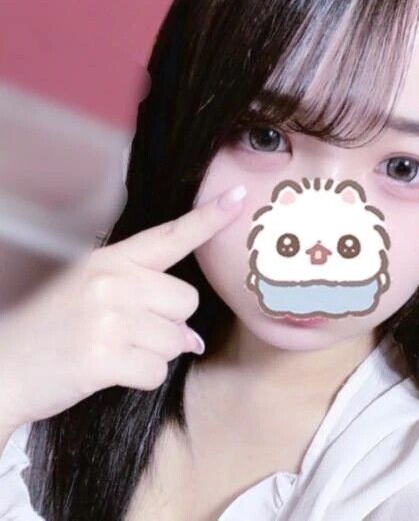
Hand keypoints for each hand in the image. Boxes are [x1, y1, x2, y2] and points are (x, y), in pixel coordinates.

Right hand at [0, 184, 246, 430]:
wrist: (3, 368)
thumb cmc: (52, 329)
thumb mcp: (89, 292)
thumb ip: (144, 299)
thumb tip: (192, 336)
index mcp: (108, 260)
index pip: (169, 235)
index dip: (208, 218)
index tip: (240, 197)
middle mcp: (111, 282)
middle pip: (187, 301)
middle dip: (170, 322)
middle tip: (132, 331)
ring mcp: (107, 319)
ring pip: (176, 339)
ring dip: (156, 353)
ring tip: (117, 350)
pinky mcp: (103, 358)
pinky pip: (157, 370)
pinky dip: (141, 377)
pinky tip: (111, 371)